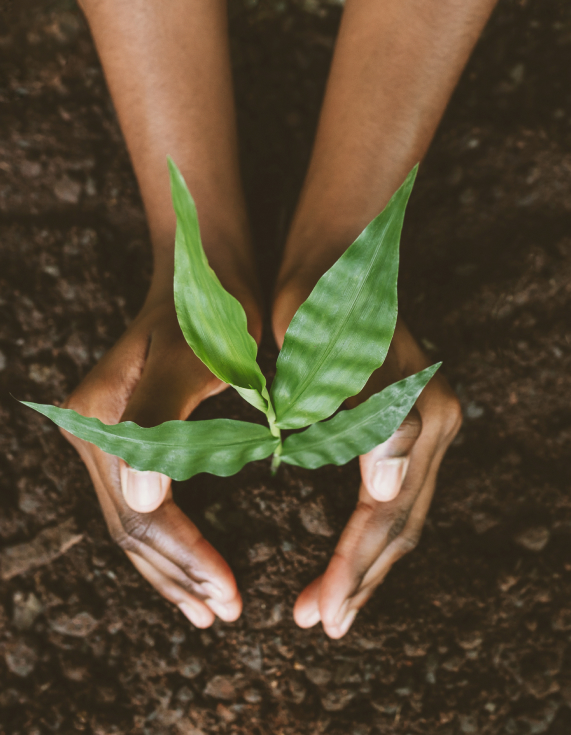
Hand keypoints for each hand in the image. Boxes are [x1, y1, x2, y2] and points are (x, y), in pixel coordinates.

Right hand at [61, 287, 246, 627]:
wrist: (203, 273)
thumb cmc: (210, 311)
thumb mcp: (193, 357)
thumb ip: (161, 421)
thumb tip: (143, 498)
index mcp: (102, 420)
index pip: (144, 512)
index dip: (187, 558)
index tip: (230, 594)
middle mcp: (92, 434)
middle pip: (132, 528)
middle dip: (180, 575)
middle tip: (226, 612)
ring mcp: (104, 440)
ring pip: (134, 525)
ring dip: (171, 572)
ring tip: (209, 609)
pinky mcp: (125, 442)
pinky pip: (141, 507)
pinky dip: (167, 545)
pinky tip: (190, 570)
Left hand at [293, 318, 461, 637]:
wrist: (338, 253)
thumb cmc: (318, 298)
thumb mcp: (327, 349)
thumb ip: (364, 415)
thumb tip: (387, 488)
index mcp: (415, 413)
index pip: (382, 513)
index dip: (349, 567)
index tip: (315, 613)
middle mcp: (436, 423)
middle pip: (400, 523)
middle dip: (360, 578)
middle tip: (319, 623)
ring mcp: (433, 422)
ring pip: (405, 515)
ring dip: (369, 564)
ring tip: (331, 605)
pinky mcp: (417, 420)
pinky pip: (401, 493)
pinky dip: (375, 532)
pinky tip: (352, 554)